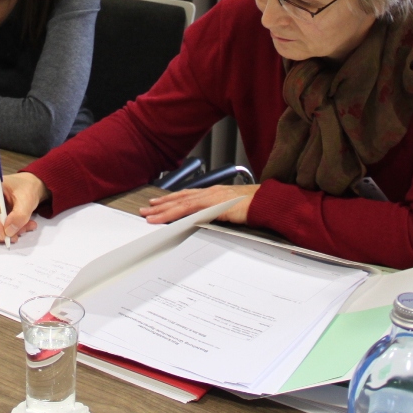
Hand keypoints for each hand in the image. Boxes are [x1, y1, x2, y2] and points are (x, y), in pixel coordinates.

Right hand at [0, 171, 50, 243]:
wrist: (30, 186)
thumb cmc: (27, 188)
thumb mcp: (27, 200)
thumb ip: (19, 215)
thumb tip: (8, 232)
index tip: (4, 234)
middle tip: (14, 237)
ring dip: (2, 234)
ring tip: (22, 230)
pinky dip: (4, 232)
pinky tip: (19, 229)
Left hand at [139, 184, 259, 224]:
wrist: (267, 203)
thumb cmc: (254, 206)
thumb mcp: (232, 209)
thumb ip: (219, 212)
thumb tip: (209, 220)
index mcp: (213, 193)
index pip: (186, 195)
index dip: (171, 199)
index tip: (158, 203)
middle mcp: (208, 192)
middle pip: (179, 198)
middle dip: (161, 204)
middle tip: (145, 210)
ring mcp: (210, 198)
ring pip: (180, 203)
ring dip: (163, 210)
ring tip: (149, 215)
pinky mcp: (212, 205)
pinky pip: (189, 210)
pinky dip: (175, 214)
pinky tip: (165, 218)